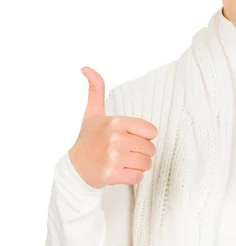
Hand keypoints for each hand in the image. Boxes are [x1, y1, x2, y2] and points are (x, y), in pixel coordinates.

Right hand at [68, 66, 157, 188]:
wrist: (74, 168)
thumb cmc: (88, 139)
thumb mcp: (93, 113)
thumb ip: (95, 90)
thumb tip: (86, 68)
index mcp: (115, 122)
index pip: (151, 131)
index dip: (144, 137)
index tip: (130, 137)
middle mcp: (115, 138)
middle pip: (151, 148)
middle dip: (142, 152)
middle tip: (126, 152)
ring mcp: (113, 157)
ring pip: (146, 163)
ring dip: (138, 165)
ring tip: (124, 162)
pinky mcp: (112, 174)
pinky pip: (138, 177)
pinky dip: (133, 177)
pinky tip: (120, 172)